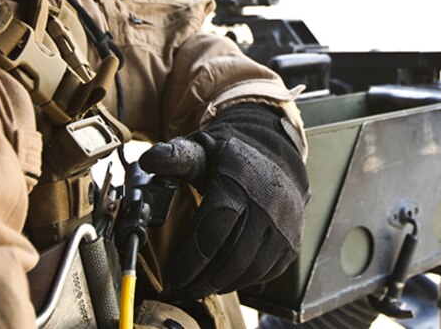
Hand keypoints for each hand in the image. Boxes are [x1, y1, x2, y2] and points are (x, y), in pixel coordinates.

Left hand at [139, 103, 309, 298]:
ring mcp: (284, 225)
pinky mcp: (292, 241)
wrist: (277, 156)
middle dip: (201, 280)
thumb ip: (174, 157)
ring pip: (250, 269)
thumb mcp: (203, 150)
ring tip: (199, 287)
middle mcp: (266, 205)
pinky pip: (266, 272)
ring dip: (221, 284)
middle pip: (231, 258)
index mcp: (238, 183)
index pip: (212, 231)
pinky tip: (224, 279)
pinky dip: (243, 281)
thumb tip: (148, 159)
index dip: (189, 260)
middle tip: (181, 288)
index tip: (171, 276)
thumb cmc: (230, 158)